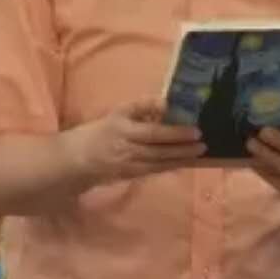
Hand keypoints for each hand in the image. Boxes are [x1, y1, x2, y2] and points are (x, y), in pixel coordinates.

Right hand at [61, 100, 204, 184]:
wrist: (76, 160)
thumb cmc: (98, 132)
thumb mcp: (118, 113)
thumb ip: (142, 107)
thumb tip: (166, 102)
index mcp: (124, 130)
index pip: (154, 133)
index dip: (176, 133)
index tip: (195, 131)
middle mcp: (128, 150)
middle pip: (160, 151)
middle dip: (183, 149)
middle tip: (204, 145)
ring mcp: (130, 166)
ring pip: (160, 163)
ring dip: (181, 160)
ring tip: (198, 155)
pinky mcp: (131, 176)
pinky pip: (154, 171)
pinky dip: (170, 167)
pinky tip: (183, 163)